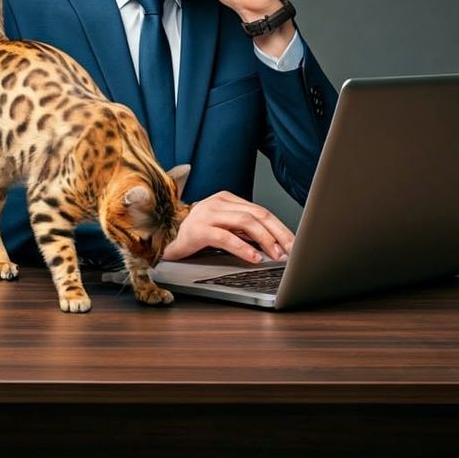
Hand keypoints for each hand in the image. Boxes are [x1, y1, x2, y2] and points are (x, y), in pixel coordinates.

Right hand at [163, 190, 294, 263]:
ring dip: (265, 240)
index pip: (261, 211)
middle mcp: (218, 202)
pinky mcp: (198, 230)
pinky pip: (226, 237)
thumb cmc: (197, 236)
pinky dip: (244, 248)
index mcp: (227, 199)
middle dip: (279, 233)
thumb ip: (245, 230)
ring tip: (276, 255)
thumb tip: (275, 242)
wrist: (164, 240)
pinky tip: (254, 258)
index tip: (294, 243)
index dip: (280, 227)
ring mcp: (207, 214)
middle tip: (291, 250)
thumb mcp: (225, 229)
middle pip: (258, 214)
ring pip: (245, 222)